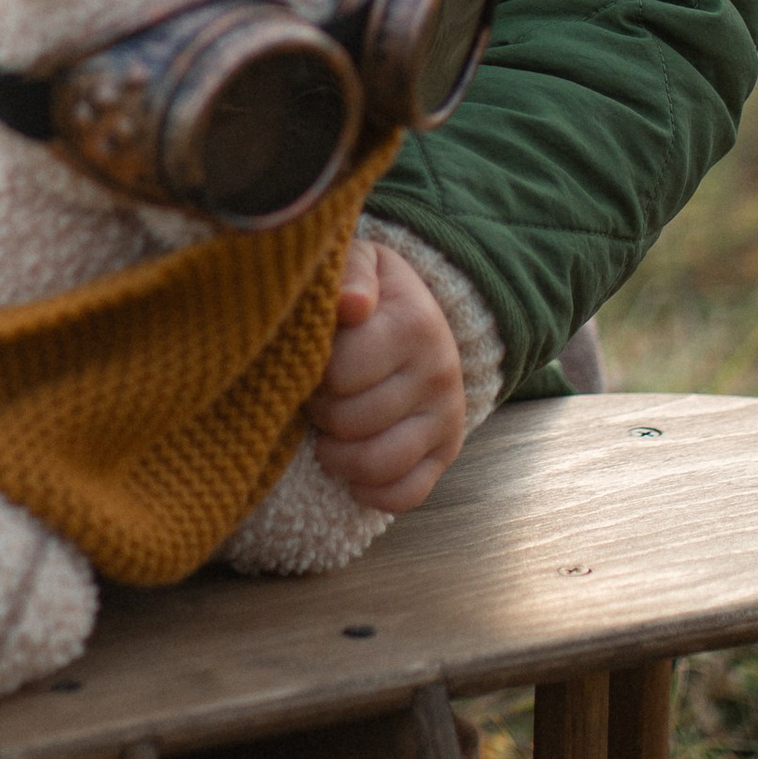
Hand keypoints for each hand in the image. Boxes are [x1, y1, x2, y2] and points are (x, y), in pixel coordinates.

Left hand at [309, 237, 466, 514]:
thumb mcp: (362, 263)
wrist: (420, 315)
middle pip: (350, 421)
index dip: (312, 372)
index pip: (340, 372)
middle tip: (315, 394)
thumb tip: (351, 304)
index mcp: (414, 325)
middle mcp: (439, 374)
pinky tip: (350, 469)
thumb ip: (351, 274)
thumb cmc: (373, 290)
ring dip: (337, 456)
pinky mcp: (446, 453)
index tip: (310, 360)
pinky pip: (406, 495)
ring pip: (376, 465)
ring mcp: (446, 419)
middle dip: (319, 411)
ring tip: (326, 432)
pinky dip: (370, 491)